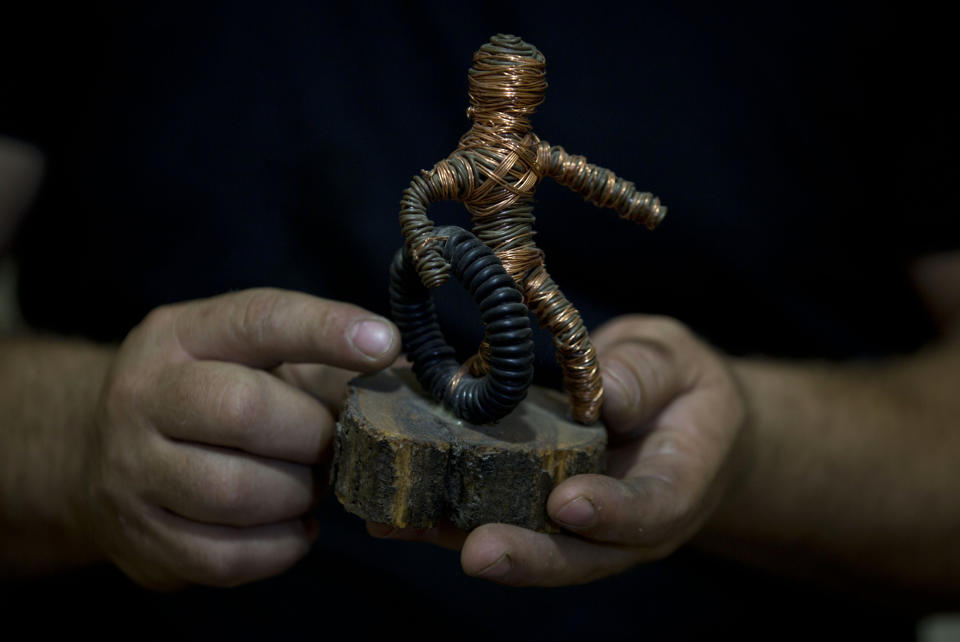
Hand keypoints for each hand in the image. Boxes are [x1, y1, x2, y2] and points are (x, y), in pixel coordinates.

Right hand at [79, 288, 398, 588]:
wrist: (98, 449)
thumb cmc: (206, 393)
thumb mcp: (250, 358)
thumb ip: (324, 363)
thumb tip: (411, 378)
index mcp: (181, 335)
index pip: (259, 319)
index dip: (326, 331)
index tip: (384, 345)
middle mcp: (143, 395)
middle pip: (245, 411)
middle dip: (312, 434)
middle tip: (332, 443)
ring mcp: (131, 472)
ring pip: (236, 493)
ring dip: (297, 495)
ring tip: (308, 486)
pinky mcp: (141, 539)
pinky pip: (228, 557)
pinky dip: (280, 547)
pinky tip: (292, 527)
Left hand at [371, 315, 744, 585]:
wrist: (679, 424)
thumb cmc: (682, 387)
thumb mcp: (676, 363)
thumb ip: (645, 376)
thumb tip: (606, 391)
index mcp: (674, 486)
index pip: (650, 510)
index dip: (611, 512)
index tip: (568, 502)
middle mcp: (623, 525)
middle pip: (579, 556)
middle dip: (528, 555)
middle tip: (478, 551)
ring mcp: (578, 528)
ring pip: (529, 550)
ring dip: (467, 542)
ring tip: (413, 530)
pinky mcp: (538, 515)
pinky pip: (497, 522)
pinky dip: (448, 521)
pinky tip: (398, 513)